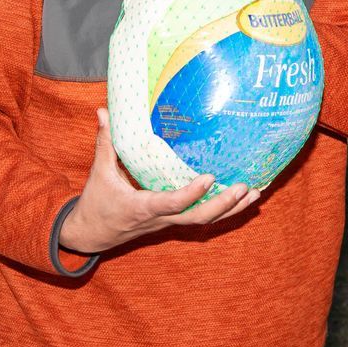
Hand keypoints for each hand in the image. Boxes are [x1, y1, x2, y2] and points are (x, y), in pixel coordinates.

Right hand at [58, 111, 260, 254]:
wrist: (92, 235)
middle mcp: (160, 219)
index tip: (210, 177)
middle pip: (197, 218)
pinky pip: (202, 219)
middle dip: (223, 204)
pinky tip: (243, 200)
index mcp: (142, 207)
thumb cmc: (96, 203)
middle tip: (245, 187)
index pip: (171, 204)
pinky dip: (224, 210)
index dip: (191, 194)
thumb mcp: (99, 173)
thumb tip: (102, 111)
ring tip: (255, 194)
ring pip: (205, 221)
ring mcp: (169, 223)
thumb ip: (105, 142)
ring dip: (231, 210)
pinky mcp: (174, 223)